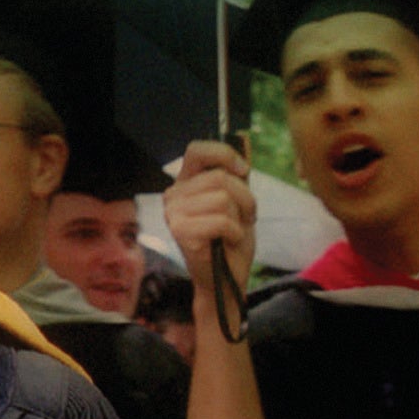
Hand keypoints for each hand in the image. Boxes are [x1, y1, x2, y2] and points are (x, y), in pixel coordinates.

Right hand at [163, 139, 257, 297]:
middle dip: (244, 198)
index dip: (225, 155)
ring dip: (240, 218)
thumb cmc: (231, 240)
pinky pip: (222, 221)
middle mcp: (174, 194)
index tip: (242, 172)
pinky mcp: (180, 231)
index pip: (197, 150)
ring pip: (223, 199)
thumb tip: (242, 138)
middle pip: (219, 177)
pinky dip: (234, 233)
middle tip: (243, 218)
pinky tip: (227, 242)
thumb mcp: (238, 202)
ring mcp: (174, 213)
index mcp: (185, 183)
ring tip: (234, 231)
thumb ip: (236, 174)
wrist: (224, 280)